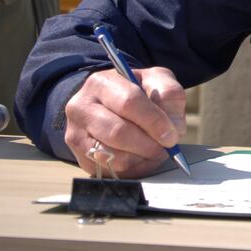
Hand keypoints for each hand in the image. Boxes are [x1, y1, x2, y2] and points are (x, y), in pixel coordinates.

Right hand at [63, 66, 185, 177]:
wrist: (109, 104)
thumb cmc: (136, 91)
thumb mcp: (156, 80)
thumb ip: (170, 94)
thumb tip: (174, 127)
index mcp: (101, 83)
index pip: (129, 102)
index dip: (154, 121)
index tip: (172, 135)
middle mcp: (81, 107)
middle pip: (117, 132)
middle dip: (148, 144)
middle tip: (166, 147)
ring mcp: (76, 134)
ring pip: (112, 155)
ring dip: (141, 158)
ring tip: (155, 150)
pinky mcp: (80, 157)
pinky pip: (109, 170)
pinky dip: (132, 168)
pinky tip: (142, 157)